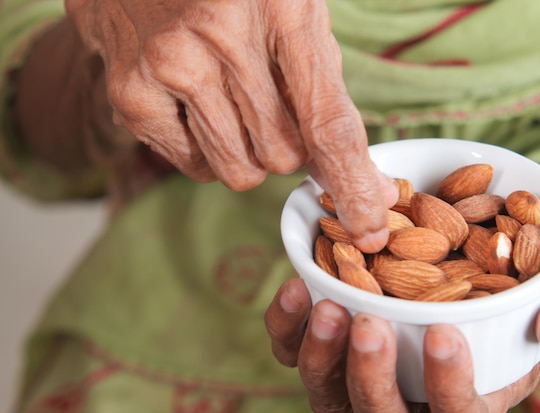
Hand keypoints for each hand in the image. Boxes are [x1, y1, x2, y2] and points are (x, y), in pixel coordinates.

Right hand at [65, 0, 396, 251]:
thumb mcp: (296, 18)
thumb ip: (328, 97)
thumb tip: (367, 186)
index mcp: (283, 8)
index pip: (328, 122)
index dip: (353, 184)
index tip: (370, 226)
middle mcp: (223, 36)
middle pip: (283, 156)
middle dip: (289, 148)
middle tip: (272, 108)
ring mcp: (171, 65)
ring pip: (239, 170)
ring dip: (250, 152)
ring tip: (232, 102)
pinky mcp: (131, 93)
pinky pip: (196, 167)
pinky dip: (209, 152)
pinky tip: (197, 107)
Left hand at [264, 279, 539, 412]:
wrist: (495, 213)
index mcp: (482, 387)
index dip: (449, 389)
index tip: (442, 334)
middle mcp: (419, 388)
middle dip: (371, 379)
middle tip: (368, 325)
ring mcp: (369, 363)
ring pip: (330, 392)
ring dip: (321, 356)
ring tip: (325, 304)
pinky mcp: (334, 332)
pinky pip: (297, 350)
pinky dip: (289, 327)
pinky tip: (297, 285)